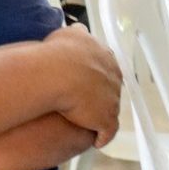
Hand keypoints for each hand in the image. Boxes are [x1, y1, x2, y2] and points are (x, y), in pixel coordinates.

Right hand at [43, 23, 121, 146]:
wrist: (55, 74)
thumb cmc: (57, 55)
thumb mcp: (69, 35)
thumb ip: (77, 34)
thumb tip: (80, 28)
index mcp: (106, 58)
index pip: (107, 68)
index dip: (94, 74)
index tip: (84, 78)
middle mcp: (113, 78)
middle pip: (111, 88)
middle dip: (99, 93)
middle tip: (82, 98)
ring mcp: (112, 99)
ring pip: (109, 109)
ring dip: (99, 113)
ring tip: (84, 119)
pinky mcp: (105, 119)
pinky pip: (106, 132)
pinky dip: (101, 136)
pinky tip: (95, 140)